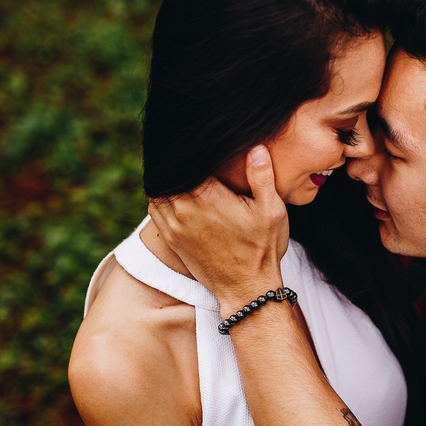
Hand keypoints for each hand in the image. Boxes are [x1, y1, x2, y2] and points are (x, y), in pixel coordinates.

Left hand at [147, 146, 289, 310]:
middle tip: (185, 146)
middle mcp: (184, 210)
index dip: (191, 147)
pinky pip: (155, 207)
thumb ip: (262, 177)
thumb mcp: (271, 211)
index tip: (196, 137)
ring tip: (179, 166)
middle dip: (176, 161)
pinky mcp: (171, 238)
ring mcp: (175, 225)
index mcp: (208, 198)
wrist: (246, 289)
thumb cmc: (262, 250)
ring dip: (166, 177)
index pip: (187, 162)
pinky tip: (173, 188)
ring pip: (158, 188)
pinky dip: (159, 194)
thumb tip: (256, 147)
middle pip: (168, 173)